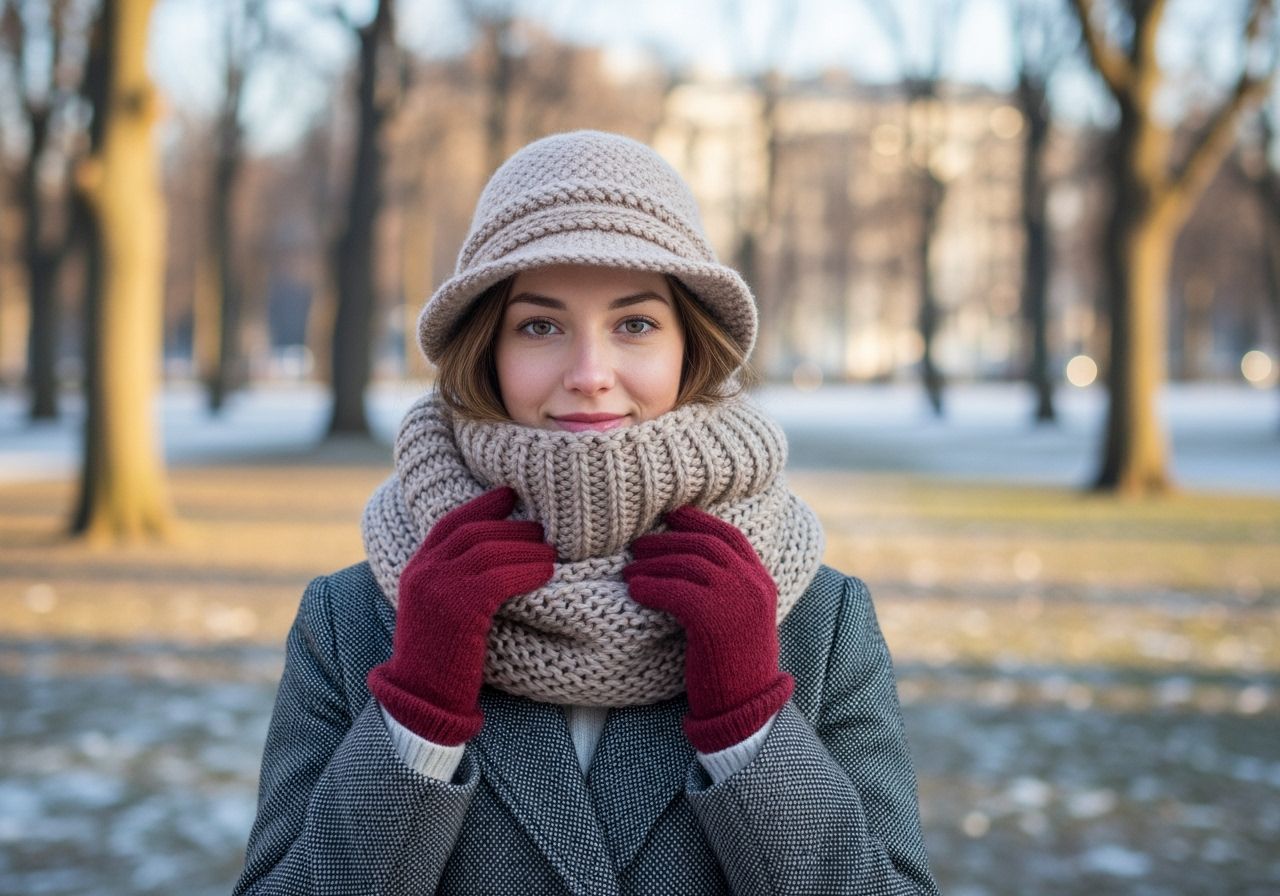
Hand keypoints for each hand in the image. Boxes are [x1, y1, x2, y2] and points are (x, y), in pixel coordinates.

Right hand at [368, 487, 554, 744]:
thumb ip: (453, 580)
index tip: (509, 495)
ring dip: (527, 548)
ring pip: (490, 550)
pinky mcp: (459, 608)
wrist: (422, 698)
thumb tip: (493, 556)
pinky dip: (527, 571)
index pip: (450, 523)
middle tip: (541, 528)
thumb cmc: (440, 659)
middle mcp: (423, 572)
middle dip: (511, 526)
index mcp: (416, 569)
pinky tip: (547, 572)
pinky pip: (501, 577)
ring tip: (553, 552)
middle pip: (474, 532)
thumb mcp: (438, 610)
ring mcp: (439, 587)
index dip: (481, 506)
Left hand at [624, 506, 792, 752]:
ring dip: (652, 564)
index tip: (671, 515)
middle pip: (703, 544)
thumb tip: (688, 563)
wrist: (745, 706)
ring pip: (686, 564)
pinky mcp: (713, 618)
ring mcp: (735, 599)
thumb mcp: (741, 619)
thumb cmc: (734, 665)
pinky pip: (675, 590)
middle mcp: (752, 584)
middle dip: (667, 540)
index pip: (729, 536)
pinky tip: (634, 591)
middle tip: (637, 544)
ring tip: (628, 571)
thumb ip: (727, 589)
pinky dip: (651, 587)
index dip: (698, 520)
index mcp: (761, 580)